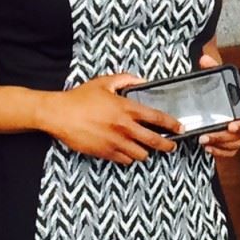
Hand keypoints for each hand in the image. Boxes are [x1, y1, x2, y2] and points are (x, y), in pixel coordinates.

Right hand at [42, 74, 181, 164]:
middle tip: (171, 145)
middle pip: (154, 141)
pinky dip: (129, 157)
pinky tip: (128, 151)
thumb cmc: (80, 98)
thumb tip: (140, 80)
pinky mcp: (105, 153)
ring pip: (141, 154)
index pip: (156, 118)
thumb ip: (125, 79)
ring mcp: (115, 143)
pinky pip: (125, 160)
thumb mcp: (104, 82)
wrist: (59, 114)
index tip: (180, 127)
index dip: (172, 124)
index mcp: (126, 109)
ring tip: (147, 147)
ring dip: (146, 151)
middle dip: (167, 144)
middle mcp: (124, 128)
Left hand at [195, 54, 239, 157]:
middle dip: (222, 137)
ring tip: (204, 142)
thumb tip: (205, 59)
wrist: (234, 100)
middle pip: (239, 136)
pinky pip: (230, 151)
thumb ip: (215, 68)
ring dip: (219, 145)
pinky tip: (209, 148)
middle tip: (206, 136)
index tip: (231, 125)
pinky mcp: (234, 141)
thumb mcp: (224, 77)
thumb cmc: (232, 91)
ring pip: (234, 145)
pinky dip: (220, 152)